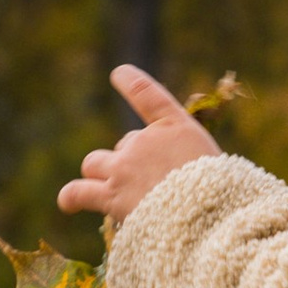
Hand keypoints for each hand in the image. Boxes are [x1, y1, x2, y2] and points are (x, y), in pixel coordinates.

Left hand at [58, 65, 222, 225]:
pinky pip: (79, 191)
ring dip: (101, 174)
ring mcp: (124, 167)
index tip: (119, 74)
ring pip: (95, 163)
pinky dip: (72, 196)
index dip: (132, 83)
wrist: (206, 213)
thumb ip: (189, 163)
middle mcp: (145, 140)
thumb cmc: (220, 194)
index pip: (148, 96)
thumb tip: (169, 180)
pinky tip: (67, 202)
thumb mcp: (216, 167)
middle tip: (153, 185)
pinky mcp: (111, 196)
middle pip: (126, 143)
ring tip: (108, 190)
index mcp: (176, 126)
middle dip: (132, 160)